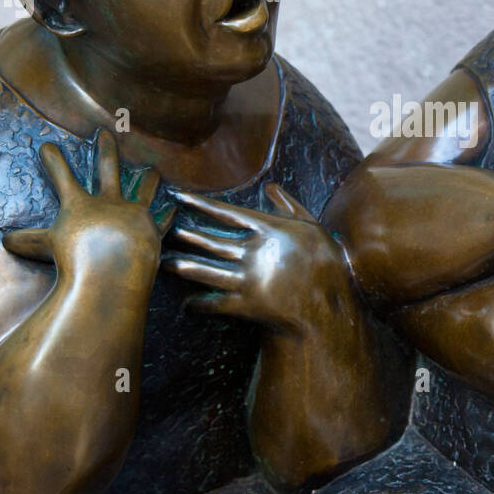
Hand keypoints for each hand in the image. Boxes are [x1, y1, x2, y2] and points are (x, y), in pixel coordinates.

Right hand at [2, 130, 174, 283]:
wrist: (109, 274)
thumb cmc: (74, 261)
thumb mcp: (46, 249)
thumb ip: (28, 241)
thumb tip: (5, 241)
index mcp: (80, 203)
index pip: (61, 175)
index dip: (54, 160)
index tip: (48, 145)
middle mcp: (108, 202)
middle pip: (107, 169)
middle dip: (105, 149)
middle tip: (106, 133)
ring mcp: (133, 213)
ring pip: (143, 188)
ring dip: (148, 179)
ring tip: (152, 170)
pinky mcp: (152, 229)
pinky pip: (161, 220)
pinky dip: (166, 215)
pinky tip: (172, 209)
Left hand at [163, 183, 348, 330]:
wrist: (330, 306)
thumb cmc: (325, 263)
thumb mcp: (312, 228)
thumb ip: (290, 206)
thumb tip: (271, 187)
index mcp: (268, 230)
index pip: (226, 213)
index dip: (200, 205)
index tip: (179, 198)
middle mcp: (254, 252)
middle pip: (210, 241)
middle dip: (185, 236)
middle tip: (163, 230)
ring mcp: (248, 279)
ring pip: (205, 271)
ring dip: (183, 267)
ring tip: (165, 263)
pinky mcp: (247, 305)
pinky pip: (215, 303)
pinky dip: (199, 303)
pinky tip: (188, 303)